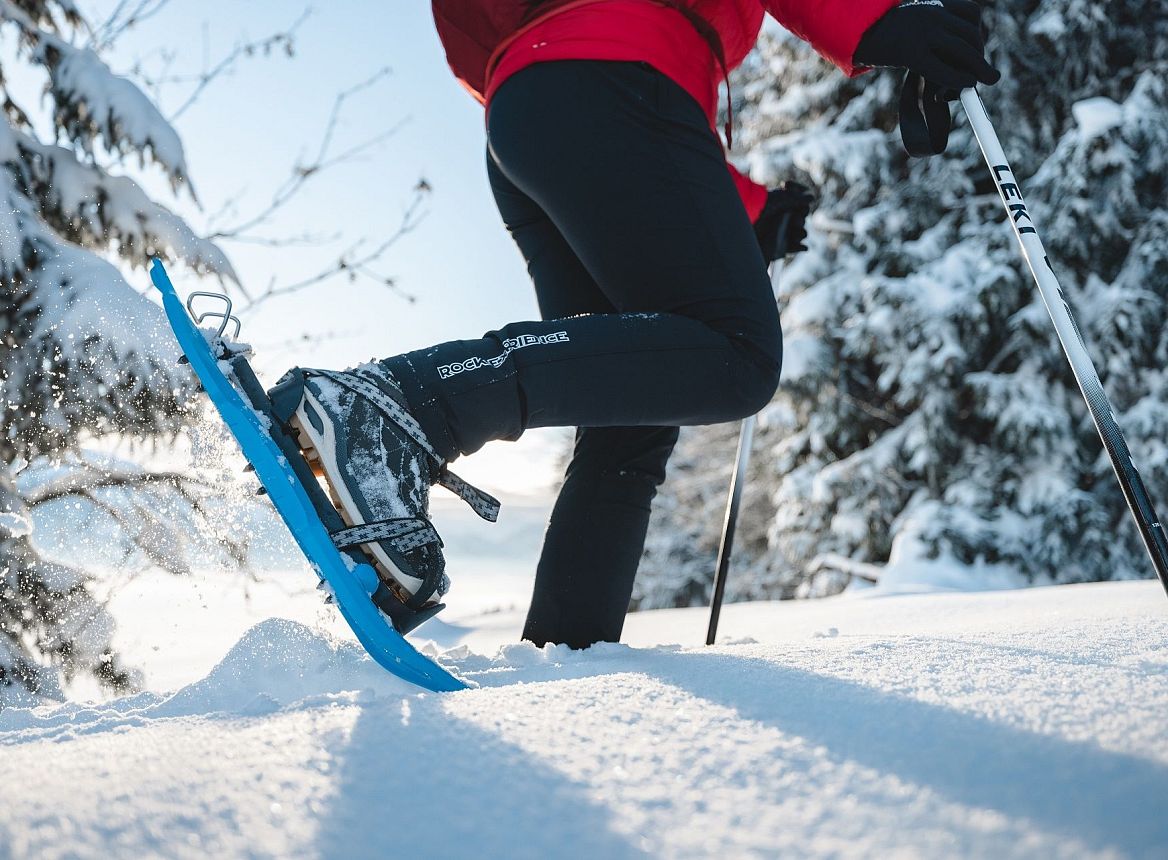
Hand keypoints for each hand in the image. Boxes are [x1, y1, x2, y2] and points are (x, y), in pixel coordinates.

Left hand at [755, 182, 813, 262]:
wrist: (745, 219)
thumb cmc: (761, 206)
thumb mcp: (780, 198)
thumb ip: (796, 197)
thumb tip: (811, 197)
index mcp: (784, 205)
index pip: (802, 208)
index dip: (803, 207)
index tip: (799, 205)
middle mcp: (782, 218)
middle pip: (800, 221)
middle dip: (799, 221)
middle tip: (794, 221)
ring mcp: (779, 232)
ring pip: (799, 234)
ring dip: (800, 234)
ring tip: (795, 234)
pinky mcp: (777, 245)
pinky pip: (792, 247)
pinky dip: (798, 247)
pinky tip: (803, 247)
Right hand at [854, 0, 1000, 91]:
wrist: (853, 30)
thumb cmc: (882, 30)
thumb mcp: (912, 20)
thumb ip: (933, 28)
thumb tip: (952, 55)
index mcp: (935, 1)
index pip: (972, 14)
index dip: (979, 35)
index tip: (977, 50)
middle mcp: (933, 13)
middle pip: (970, 36)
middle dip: (979, 59)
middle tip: (985, 77)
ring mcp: (923, 32)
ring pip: (963, 52)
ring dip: (975, 71)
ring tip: (974, 85)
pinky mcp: (911, 52)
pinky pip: (943, 70)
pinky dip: (958, 80)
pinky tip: (964, 87)